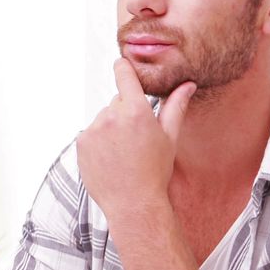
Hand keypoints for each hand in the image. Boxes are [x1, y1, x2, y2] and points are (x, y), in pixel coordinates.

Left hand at [76, 59, 194, 221]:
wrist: (133, 204)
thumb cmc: (156, 171)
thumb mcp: (169, 138)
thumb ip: (176, 106)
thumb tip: (187, 84)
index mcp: (136, 111)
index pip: (123, 74)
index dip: (123, 68)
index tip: (122, 64)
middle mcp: (112, 116)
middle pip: (116, 101)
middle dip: (125, 112)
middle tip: (136, 138)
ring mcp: (93, 129)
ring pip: (103, 119)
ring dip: (111, 128)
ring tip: (123, 153)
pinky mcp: (81, 142)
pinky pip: (90, 133)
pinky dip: (98, 141)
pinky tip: (110, 158)